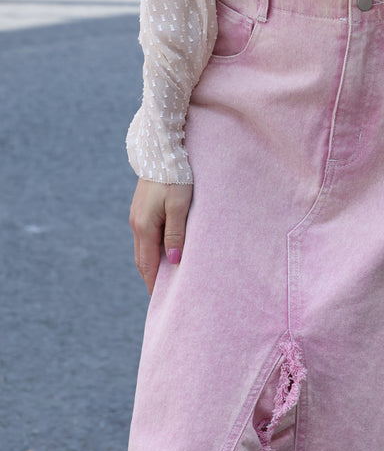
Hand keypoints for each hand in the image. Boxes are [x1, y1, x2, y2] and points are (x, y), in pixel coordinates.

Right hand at [129, 179, 192, 294]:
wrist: (160, 151)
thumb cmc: (174, 177)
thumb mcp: (180, 205)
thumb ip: (176, 233)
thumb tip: (174, 261)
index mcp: (144, 227)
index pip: (148, 265)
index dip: (154, 284)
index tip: (162, 300)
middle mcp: (136, 224)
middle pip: (142, 260)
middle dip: (152, 278)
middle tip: (164, 294)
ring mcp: (136, 217)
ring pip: (143, 249)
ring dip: (152, 263)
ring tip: (166, 277)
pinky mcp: (141, 210)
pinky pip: (145, 237)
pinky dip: (152, 249)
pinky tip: (164, 252)